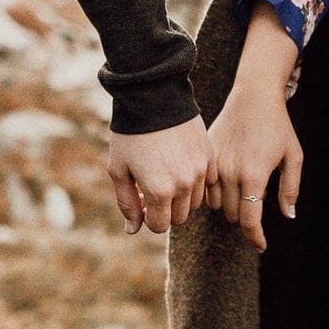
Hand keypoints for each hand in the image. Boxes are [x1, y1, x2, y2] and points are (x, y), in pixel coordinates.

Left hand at [107, 117, 213, 235]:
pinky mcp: (209, 157)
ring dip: (181, 197)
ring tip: (166, 175)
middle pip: (180, 217)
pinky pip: (206, 182)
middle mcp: (184, 185)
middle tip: (152, 189)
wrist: (153, 98)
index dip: (148, 218)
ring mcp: (200, 171)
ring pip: (195, 202)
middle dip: (165, 210)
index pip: (160, 226)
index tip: (142, 202)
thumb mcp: (119, 170)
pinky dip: (195, 181)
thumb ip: (127, 203)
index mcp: (159, 191)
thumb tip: (133, 229)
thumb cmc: (130, 135)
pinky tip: (180, 164)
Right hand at [206, 81, 302, 253]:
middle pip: (232, 215)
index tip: (261, 246)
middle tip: (258, 197)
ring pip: (216, 204)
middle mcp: (230, 173)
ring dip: (229, 204)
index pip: (249, 220)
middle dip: (245, 215)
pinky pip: (205, 188)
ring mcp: (214, 165)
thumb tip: (288, 216)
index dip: (255, 238)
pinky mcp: (205, 157)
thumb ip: (290, 189)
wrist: (253, 96)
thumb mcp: (293, 156)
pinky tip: (228, 179)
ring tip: (243, 186)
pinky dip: (215, 191)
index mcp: (253, 176)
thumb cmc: (278, 127)